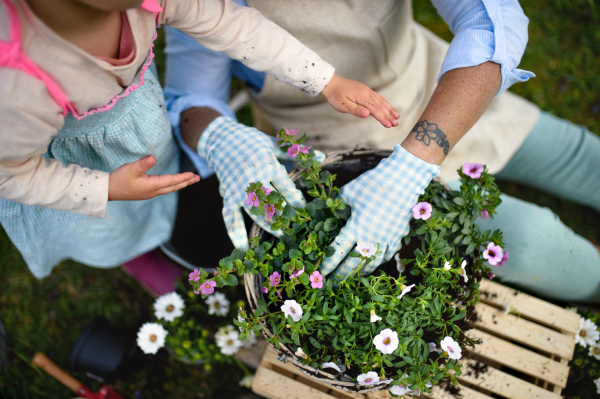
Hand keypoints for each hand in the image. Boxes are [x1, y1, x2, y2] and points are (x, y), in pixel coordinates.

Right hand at [108, 155, 199, 200]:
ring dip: (181, 184)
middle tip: (198, 178)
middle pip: (174, 186)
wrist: (108, 191)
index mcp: (152, 186)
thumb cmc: (118, 179)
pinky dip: (173, 185)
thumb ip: (142, 163)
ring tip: (190, 180)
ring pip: (170, 188)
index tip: (193, 175)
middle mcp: (153, 191)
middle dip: (186, 182)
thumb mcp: (130, 168)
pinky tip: (174, 183)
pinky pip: (164, 189)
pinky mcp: (147, 192)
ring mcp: (150, 193)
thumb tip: (153, 158)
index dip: (183, 177)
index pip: (171, 181)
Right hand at [198, 116, 324, 249]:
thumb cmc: (252, 142)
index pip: (284, 185)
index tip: (305, 209)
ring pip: (254, 211)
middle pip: (270, 201)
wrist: (222, 141)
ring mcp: (239, 189)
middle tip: (296, 227)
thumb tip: (321, 157)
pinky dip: (235, 232)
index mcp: (267, 164)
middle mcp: (253, 178)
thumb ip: (296, 153)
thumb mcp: (274, 144)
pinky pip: (230, 216)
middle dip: (284, 215)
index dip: (296, 199)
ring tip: (281, 236)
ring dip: (267, 225)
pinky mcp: (228, 196)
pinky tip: (243, 247)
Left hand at [319, 145, 438, 277]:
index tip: (321, 273)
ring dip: (361, 271)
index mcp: (355, 227)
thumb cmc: (372, 184)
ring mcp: (386, 239)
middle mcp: (370, 237)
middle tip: (334, 282)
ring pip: (372, 263)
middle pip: (353, 263)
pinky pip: (388, 254)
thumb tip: (334, 210)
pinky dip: (380, 261)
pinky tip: (375, 264)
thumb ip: (339, 204)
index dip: (328, 264)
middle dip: (342, 274)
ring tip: (354, 277)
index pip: (337, 251)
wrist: (401, 181)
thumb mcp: (348, 192)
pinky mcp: (397, 236)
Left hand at [320, 73, 398, 127]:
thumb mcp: (342, 105)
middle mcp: (367, 92)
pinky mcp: (366, 90)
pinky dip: (384, 103)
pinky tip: (387, 107)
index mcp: (361, 97)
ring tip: (396, 117)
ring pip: (381, 101)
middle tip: (396, 124)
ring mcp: (367, 90)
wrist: (331, 83)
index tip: (388, 125)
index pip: (375, 109)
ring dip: (389, 109)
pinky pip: (378, 98)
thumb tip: (367, 114)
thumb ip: (355, 110)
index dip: (382, 118)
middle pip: (381, 105)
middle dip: (389, 115)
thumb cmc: (335, 95)